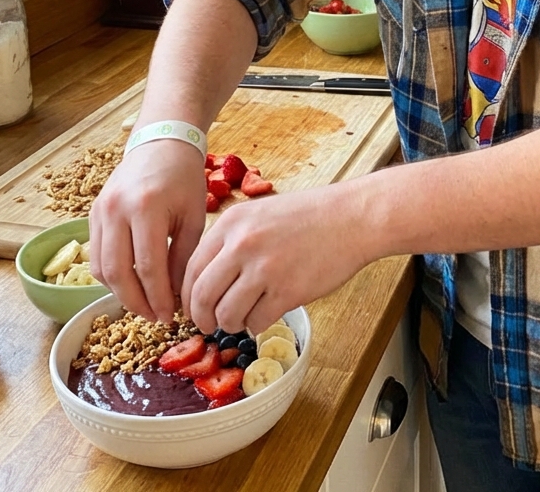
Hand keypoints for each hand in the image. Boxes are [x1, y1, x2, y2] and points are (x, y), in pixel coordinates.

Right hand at [89, 140, 206, 320]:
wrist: (162, 142)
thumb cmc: (184, 177)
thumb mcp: (194, 215)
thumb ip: (183, 257)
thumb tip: (177, 296)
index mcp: (147, 208)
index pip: (149, 267)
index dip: (159, 298)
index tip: (171, 316)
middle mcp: (117, 210)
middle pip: (118, 273)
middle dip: (136, 302)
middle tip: (156, 317)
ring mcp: (100, 211)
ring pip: (101, 268)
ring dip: (121, 292)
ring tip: (145, 304)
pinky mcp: (93, 213)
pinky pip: (96, 255)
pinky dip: (111, 275)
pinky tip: (132, 282)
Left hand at [180, 182, 369, 335]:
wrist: (352, 218)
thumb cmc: (310, 216)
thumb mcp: (260, 214)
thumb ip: (231, 241)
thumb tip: (204, 279)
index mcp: (232, 222)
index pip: (190, 268)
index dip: (187, 295)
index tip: (193, 307)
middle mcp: (242, 244)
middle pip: (201, 297)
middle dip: (202, 318)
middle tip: (209, 324)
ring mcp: (264, 268)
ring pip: (226, 315)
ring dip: (231, 324)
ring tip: (244, 317)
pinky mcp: (287, 291)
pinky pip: (256, 322)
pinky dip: (259, 324)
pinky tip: (269, 311)